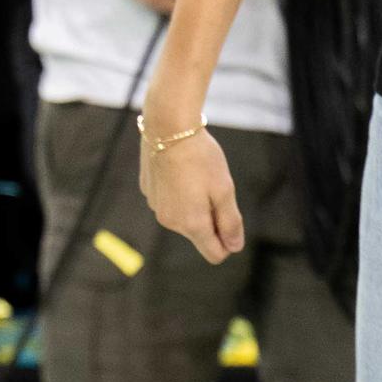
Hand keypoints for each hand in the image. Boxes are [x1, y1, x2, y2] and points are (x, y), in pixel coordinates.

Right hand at [141, 121, 242, 263]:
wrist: (168, 127)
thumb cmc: (201, 157)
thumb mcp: (224, 190)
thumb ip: (230, 222)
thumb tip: (234, 247)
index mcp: (191, 224)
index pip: (214, 254)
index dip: (228, 242)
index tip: (231, 217)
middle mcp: (170, 221)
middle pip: (199, 234)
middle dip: (211, 218)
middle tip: (214, 188)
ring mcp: (155, 206)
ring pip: (184, 217)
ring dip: (195, 204)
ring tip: (196, 175)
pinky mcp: (148, 190)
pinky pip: (170, 201)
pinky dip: (179, 192)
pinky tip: (181, 169)